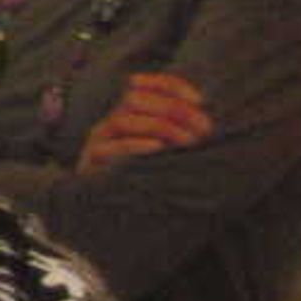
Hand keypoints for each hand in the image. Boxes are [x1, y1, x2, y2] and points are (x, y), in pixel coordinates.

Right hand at [81, 69, 211, 170]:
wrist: (109, 214)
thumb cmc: (146, 180)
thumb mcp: (163, 153)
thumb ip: (177, 135)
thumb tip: (206, 123)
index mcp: (127, 117)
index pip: (144, 86)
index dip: (171, 87)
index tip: (200, 100)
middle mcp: (111, 124)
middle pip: (135, 99)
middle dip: (173, 109)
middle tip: (203, 128)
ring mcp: (100, 142)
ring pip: (123, 121)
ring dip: (160, 127)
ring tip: (187, 141)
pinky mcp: (94, 163)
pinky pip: (114, 148)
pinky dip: (138, 145)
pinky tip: (160, 149)